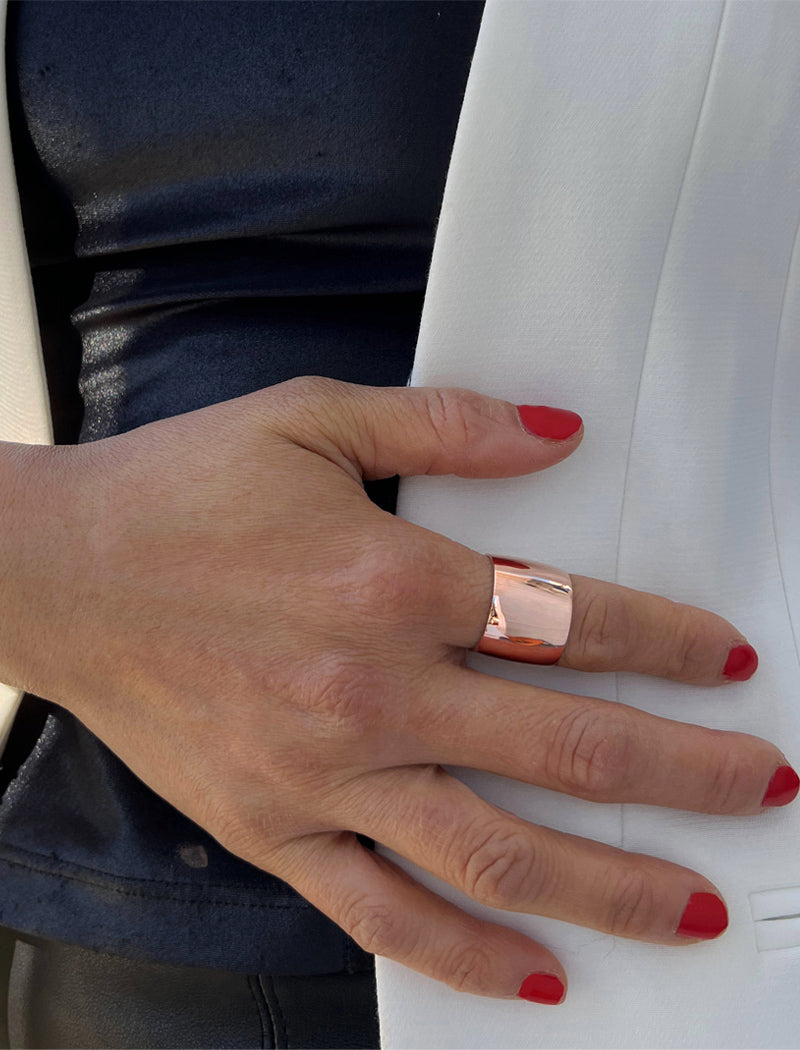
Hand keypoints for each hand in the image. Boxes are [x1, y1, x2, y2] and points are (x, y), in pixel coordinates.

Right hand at [1, 377, 792, 1004]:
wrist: (57, 571)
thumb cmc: (178, 494)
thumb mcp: (310, 419)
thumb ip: (446, 423)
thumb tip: (555, 432)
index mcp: (389, 582)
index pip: (571, 621)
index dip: (667, 640)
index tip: (724, 659)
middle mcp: (369, 691)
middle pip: (567, 747)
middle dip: (687, 772)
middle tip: (762, 788)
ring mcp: (323, 777)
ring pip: (497, 855)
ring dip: (611, 889)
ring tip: (692, 911)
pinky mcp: (273, 830)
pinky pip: (383, 914)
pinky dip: (464, 955)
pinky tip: (535, 977)